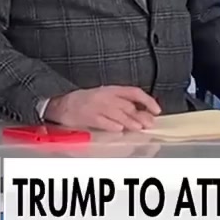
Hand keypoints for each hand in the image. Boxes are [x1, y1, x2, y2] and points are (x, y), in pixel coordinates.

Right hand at [46, 86, 161, 131]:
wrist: (62, 104)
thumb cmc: (86, 101)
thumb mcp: (106, 97)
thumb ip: (123, 104)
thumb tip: (144, 113)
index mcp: (112, 90)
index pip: (134, 92)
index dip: (148, 100)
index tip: (157, 110)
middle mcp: (105, 96)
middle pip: (127, 105)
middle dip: (140, 115)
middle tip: (149, 123)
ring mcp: (96, 106)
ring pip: (117, 113)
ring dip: (130, 121)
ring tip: (139, 128)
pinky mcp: (87, 116)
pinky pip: (102, 121)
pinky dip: (112, 125)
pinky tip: (119, 129)